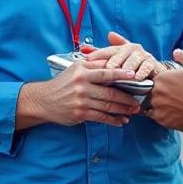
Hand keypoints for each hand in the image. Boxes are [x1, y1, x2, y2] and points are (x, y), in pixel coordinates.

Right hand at [16, 60, 141, 128]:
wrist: (44, 100)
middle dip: (127, 98)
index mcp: (82, 71)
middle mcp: (82, 85)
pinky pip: (101, 117)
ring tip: (132, 112)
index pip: (106, 72)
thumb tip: (112, 62)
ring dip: (122, 110)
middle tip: (138, 102)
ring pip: (108, 106)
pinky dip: (113, 120)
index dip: (121, 74)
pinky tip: (121, 121)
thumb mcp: (75, 69)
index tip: (134, 76)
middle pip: (110, 92)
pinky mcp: (80, 114)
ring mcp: (81, 101)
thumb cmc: (63, 83)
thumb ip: (93, 66)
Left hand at [82, 31, 164, 79]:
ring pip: (132, 60)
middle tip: (105, 70)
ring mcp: (143, 55)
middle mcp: (132, 49)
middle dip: (112, 62)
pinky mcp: (152, 63)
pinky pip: (146, 67)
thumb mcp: (116, 62)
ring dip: (127, 69)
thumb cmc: (131, 68)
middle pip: (120, 54)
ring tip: (121, 76)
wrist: (152, 73)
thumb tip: (83, 48)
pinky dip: (141, 73)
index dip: (98, 53)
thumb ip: (100, 56)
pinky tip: (137, 78)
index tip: (88, 59)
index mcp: (121, 48)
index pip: (108, 49)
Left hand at [144, 49, 182, 131]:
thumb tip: (175, 52)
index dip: (154, 79)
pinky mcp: (162, 120)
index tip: (160, 82)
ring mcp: (157, 107)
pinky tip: (166, 111)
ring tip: (164, 103)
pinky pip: (153, 116)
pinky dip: (157, 113)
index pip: (149, 77)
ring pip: (147, 104)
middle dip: (151, 91)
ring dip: (152, 103)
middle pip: (146, 91)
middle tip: (161, 93)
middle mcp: (156, 92)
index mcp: (161, 78)